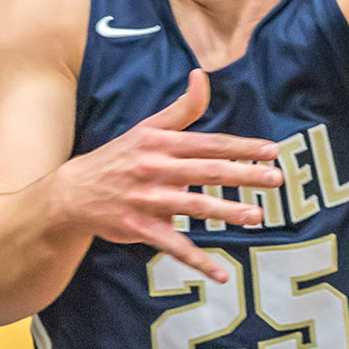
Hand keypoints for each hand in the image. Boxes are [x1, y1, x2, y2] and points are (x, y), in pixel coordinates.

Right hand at [50, 69, 281, 282]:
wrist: (72, 192)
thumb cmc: (119, 158)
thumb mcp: (146, 129)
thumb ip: (181, 108)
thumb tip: (201, 75)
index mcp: (160, 143)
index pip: (208, 143)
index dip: (241, 147)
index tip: (271, 151)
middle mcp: (155, 169)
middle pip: (206, 171)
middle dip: (243, 175)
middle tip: (276, 179)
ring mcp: (147, 200)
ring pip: (193, 206)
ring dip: (226, 211)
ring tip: (257, 216)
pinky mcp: (139, 228)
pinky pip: (173, 246)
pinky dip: (197, 261)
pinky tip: (222, 273)